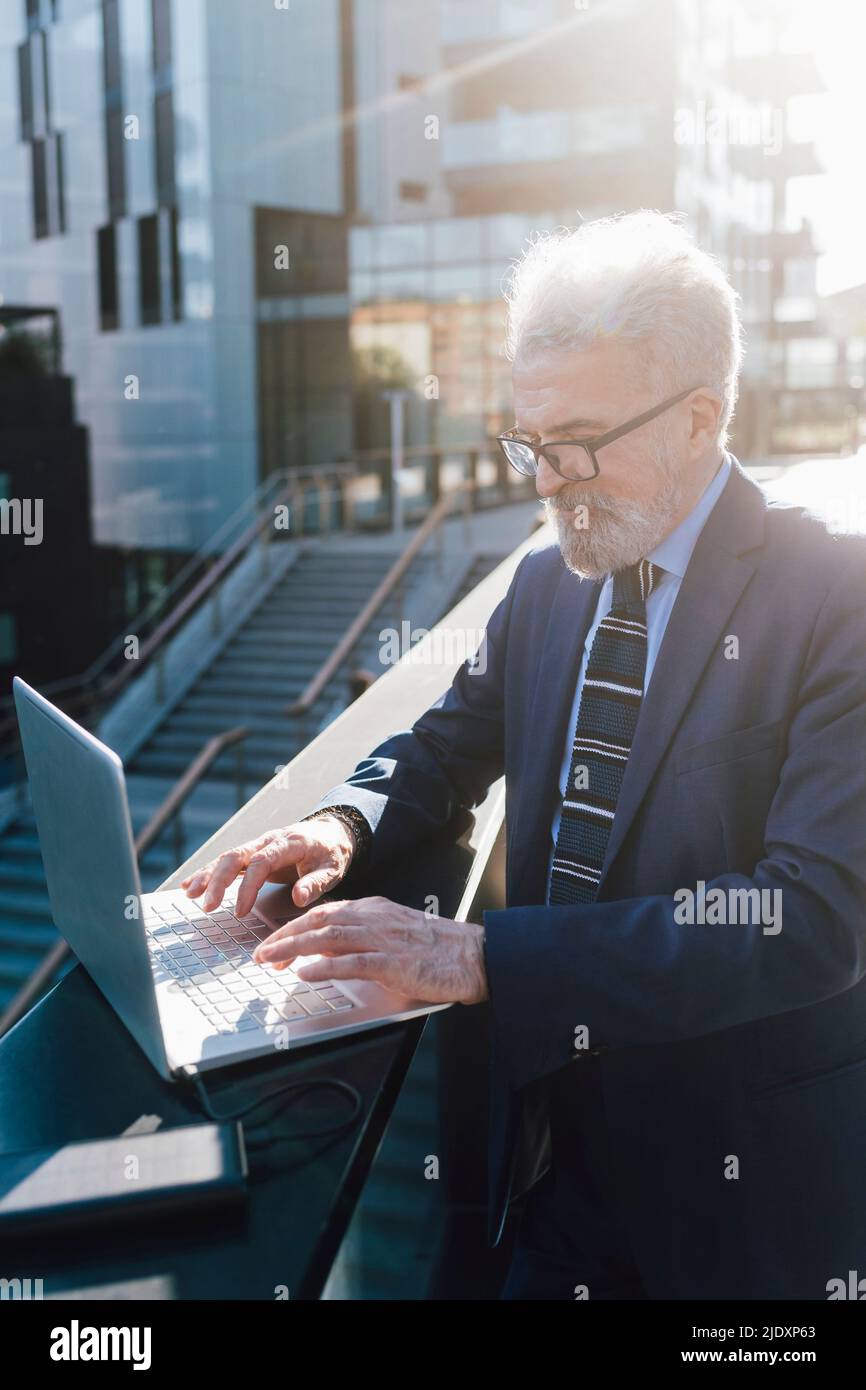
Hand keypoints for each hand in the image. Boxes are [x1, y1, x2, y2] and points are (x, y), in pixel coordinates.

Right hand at [180, 814, 355, 915]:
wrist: (331, 833)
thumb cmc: (331, 853)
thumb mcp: (332, 869)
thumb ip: (316, 883)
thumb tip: (299, 898)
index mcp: (289, 843)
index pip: (262, 862)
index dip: (248, 886)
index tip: (240, 911)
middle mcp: (268, 840)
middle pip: (236, 856)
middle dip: (218, 880)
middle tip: (207, 906)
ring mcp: (258, 845)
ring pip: (227, 856)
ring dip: (207, 875)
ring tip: (190, 894)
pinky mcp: (252, 853)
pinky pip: (226, 861)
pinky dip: (207, 872)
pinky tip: (190, 885)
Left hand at [252, 895, 488, 1004]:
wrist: (474, 955)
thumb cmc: (438, 949)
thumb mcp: (397, 932)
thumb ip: (365, 938)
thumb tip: (330, 953)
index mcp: (375, 910)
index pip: (324, 913)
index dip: (295, 927)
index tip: (274, 941)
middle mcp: (374, 919)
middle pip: (318, 922)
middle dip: (284, 936)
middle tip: (261, 953)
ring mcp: (383, 940)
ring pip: (328, 938)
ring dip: (293, 949)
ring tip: (270, 961)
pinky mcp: (393, 963)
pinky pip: (351, 963)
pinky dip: (324, 968)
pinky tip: (305, 974)